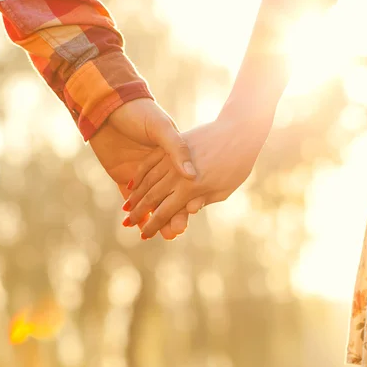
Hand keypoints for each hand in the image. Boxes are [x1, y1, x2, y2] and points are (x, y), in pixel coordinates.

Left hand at [89, 98, 195, 239]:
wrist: (109, 106)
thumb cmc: (140, 113)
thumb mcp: (161, 128)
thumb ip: (176, 150)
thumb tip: (190, 175)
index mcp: (173, 157)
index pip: (184, 184)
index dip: (186, 201)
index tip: (189, 217)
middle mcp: (161, 169)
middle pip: (170, 197)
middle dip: (172, 217)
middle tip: (175, 233)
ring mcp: (142, 175)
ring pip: (152, 203)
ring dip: (157, 220)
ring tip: (162, 236)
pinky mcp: (124, 178)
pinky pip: (132, 200)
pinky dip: (138, 214)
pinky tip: (142, 227)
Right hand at [123, 113, 270, 237]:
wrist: (239, 130)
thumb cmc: (238, 164)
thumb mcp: (224, 190)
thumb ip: (203, 201)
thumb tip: (187, 212)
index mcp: (190, 189)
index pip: (165, 212)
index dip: (153, 226)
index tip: (144, 236)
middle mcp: (177, 175)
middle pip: (151, 198)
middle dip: (138, 213)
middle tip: (127, 224)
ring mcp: (172, 158)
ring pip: (147, 181)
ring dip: (135, 195)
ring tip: (126, 207)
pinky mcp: (172, 145)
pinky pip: (150, 161)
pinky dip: (140, 173)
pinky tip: (133, 182)